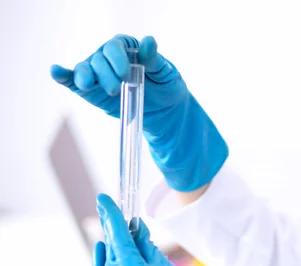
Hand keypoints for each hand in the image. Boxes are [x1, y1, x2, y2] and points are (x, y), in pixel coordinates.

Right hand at [51, 35, 227, 191]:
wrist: (165, 111)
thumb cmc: (166, 85)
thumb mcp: (165, 72)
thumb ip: (154, 59)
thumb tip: (148, 41)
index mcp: (126, 48)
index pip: (115, 46)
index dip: (117, 58)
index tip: (125, 73)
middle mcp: (108, 58)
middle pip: (98, 59)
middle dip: (105, 73)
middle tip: (116, 89)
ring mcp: (98, 74)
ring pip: (84, 70)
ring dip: (84, 76)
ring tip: (89, 84)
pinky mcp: (90, 91)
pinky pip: (73, 81)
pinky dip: (63, 76)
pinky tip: (56, 72)